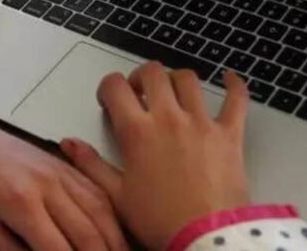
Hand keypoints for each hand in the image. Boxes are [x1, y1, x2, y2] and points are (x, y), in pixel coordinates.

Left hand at [0, 99, 126, 250]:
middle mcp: (48, 186)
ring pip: (102, 210)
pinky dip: (112, 215)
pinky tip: (116, 232)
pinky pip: (98, 192)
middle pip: (89, 232)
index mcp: (20, 203)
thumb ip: (7, 250)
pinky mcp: (66, 166)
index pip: (58, 249)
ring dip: (116, 240)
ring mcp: (61, 172)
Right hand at [60, 63, 250, 250]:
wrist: (206, 238)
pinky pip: (236, 99)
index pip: (115, 87)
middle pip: (152, 73)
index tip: (110, 98)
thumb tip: (70, 144)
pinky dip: (234, 85)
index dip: (108, 87)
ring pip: (188, 79)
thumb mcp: (117, 196)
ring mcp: (201, 123)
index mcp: (137, 132)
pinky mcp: (229, 134)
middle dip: (141, 77)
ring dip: (176, 79)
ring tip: (172, 90)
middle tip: (139, 91)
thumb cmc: (162, 222)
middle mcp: (169, 119)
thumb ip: (90, 165)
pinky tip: (229, 78)